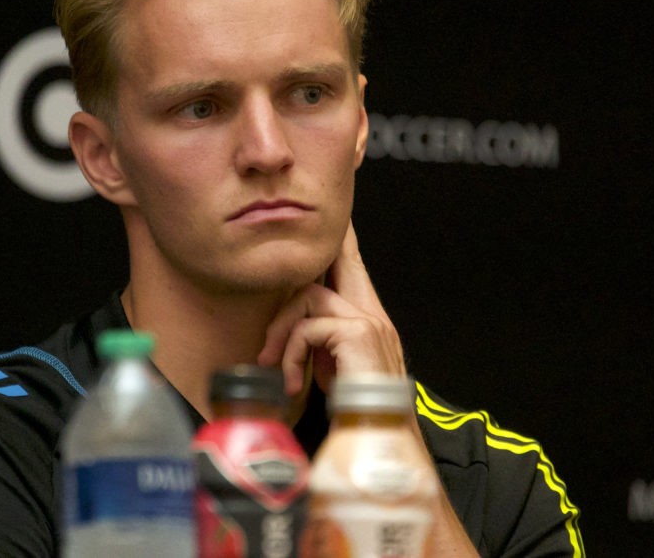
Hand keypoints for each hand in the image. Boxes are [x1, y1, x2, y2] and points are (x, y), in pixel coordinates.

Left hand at [257, 221, 405, 394]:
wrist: (382, 434)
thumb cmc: (357, 409)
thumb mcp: (333, 369)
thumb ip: (321, 343)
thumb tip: (292, 336)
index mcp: (370, 320)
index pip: (355, 269)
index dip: (345, 242)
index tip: (341, 218)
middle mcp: (374, 314)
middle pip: (341, 264)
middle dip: (327, 249)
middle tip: (311, 249)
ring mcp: (369, 321)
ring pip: (311, 296)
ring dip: (282, 330)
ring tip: (271, 363)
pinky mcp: (358, 333)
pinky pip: (309, 328)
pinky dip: (291, 354)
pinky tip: (291, 382)